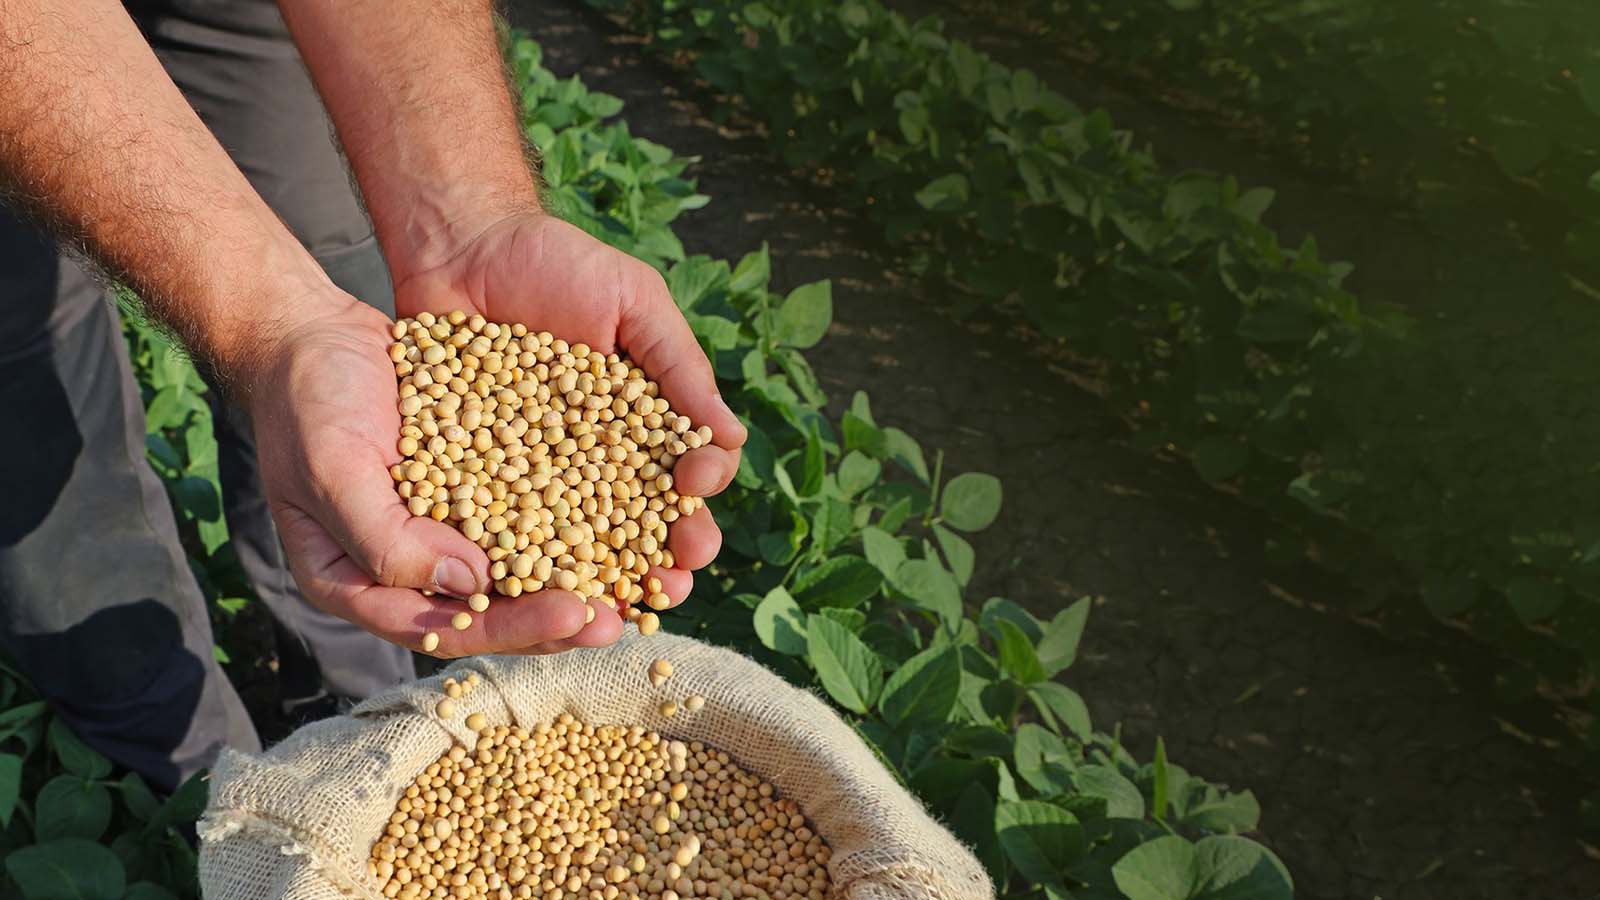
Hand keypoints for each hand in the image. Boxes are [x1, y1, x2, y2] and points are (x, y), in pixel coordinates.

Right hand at [244, 293, 622, 656]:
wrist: (313, 335)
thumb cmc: (306, 404)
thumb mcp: (334, 472)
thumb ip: (389, 540)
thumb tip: (475, 587)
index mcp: (358, 584)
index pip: (444, 628)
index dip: (513, 630)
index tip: (576, 616)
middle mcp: (407, 568)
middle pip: (493, 612)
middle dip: (559, 618)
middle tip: (623, 616)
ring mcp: (443, 529)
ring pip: (519, 570)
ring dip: (577, 578)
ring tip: (638, 583)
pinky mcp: (475, 488)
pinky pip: (528, 515)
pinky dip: (572, 521)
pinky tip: (625, 519)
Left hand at [391, 211, 747, 647]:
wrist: (462, 246)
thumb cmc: (559, 264)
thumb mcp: (634, 301)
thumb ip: (681, 367)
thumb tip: (732, 439)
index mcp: (646, 427)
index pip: (688, 478)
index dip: (699, 496)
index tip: (694, 488)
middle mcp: (599, 463)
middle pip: (642, 530)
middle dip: (664, 562)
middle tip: (671, 581)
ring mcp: (540, 477)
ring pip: (579, 547)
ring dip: (601, 584)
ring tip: (612, 608)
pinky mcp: (479, 481)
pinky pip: (503, 531)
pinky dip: (520, 565)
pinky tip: (529, 589)